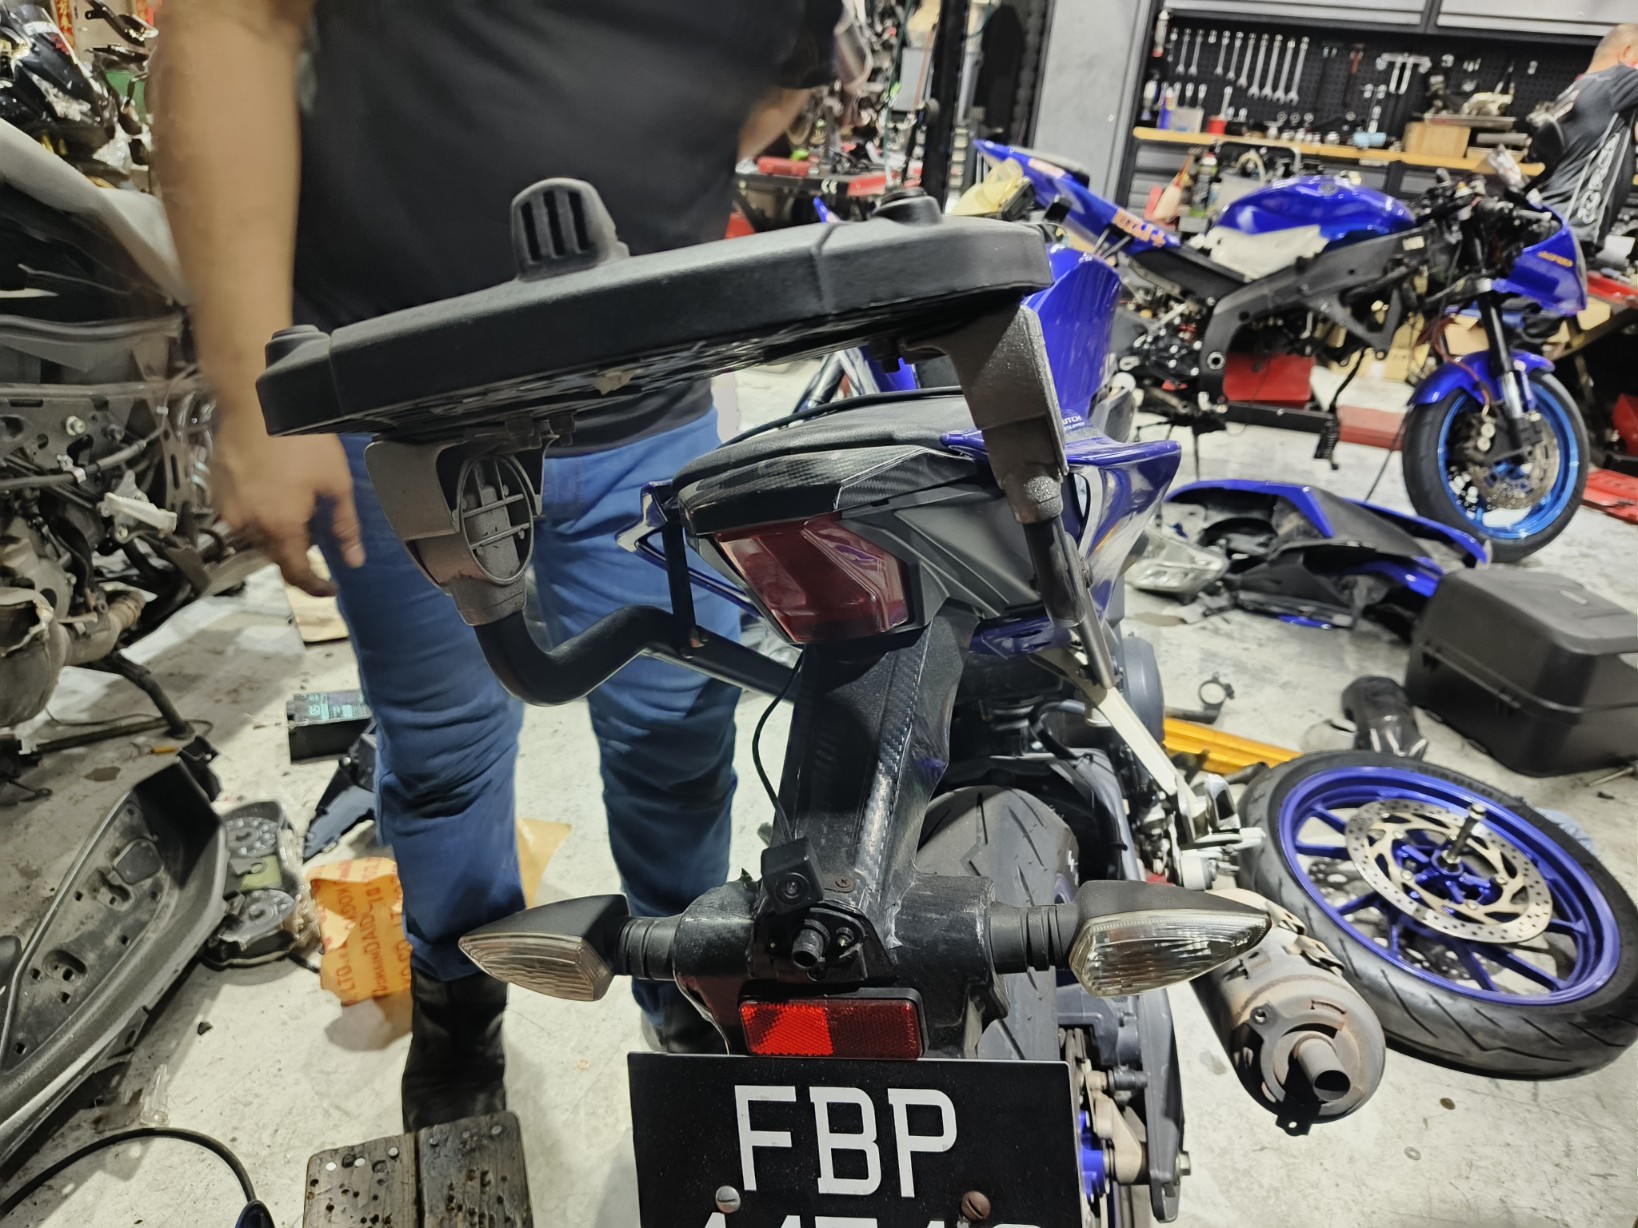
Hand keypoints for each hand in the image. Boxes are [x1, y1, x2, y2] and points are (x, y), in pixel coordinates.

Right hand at [213, 419, 363, 596]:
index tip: (330, 590)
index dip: (314, 587)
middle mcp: (250, 526)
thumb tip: (354, 562)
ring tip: (297, 509)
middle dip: (298, 555)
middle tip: (319, 536)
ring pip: (257, 537)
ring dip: (277, 534)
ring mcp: (228, 509)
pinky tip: (273, 494)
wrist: (254, 402)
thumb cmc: (301, 440)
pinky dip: (259, 516)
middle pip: (276, 556)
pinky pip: (241, 517)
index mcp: (281, 528)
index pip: (296, 573)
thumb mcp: (336, 484)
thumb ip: (345, 527)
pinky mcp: (215, 492)